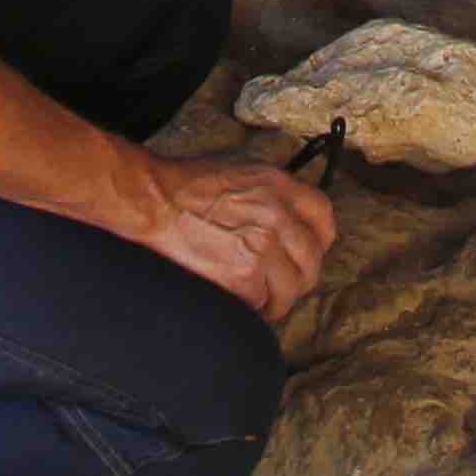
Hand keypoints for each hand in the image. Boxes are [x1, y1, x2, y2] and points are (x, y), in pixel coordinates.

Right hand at [135, 158, 337, 318]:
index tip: (306, 252)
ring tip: (255, 294)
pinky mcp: (244, 276)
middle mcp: (277, 215)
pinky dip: (251, 306)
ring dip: (275, 297)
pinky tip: (235, 295)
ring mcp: (262, 247)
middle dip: (297, 276)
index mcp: (278, 185)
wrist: (152, 202)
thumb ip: (272, 191)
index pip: (323, 218)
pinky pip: (263, 303)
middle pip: (312, 260)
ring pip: (291, 289)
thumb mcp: (240, 169)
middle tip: (278, 282)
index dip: (316, 240)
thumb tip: (290, 215)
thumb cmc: (185, 185)